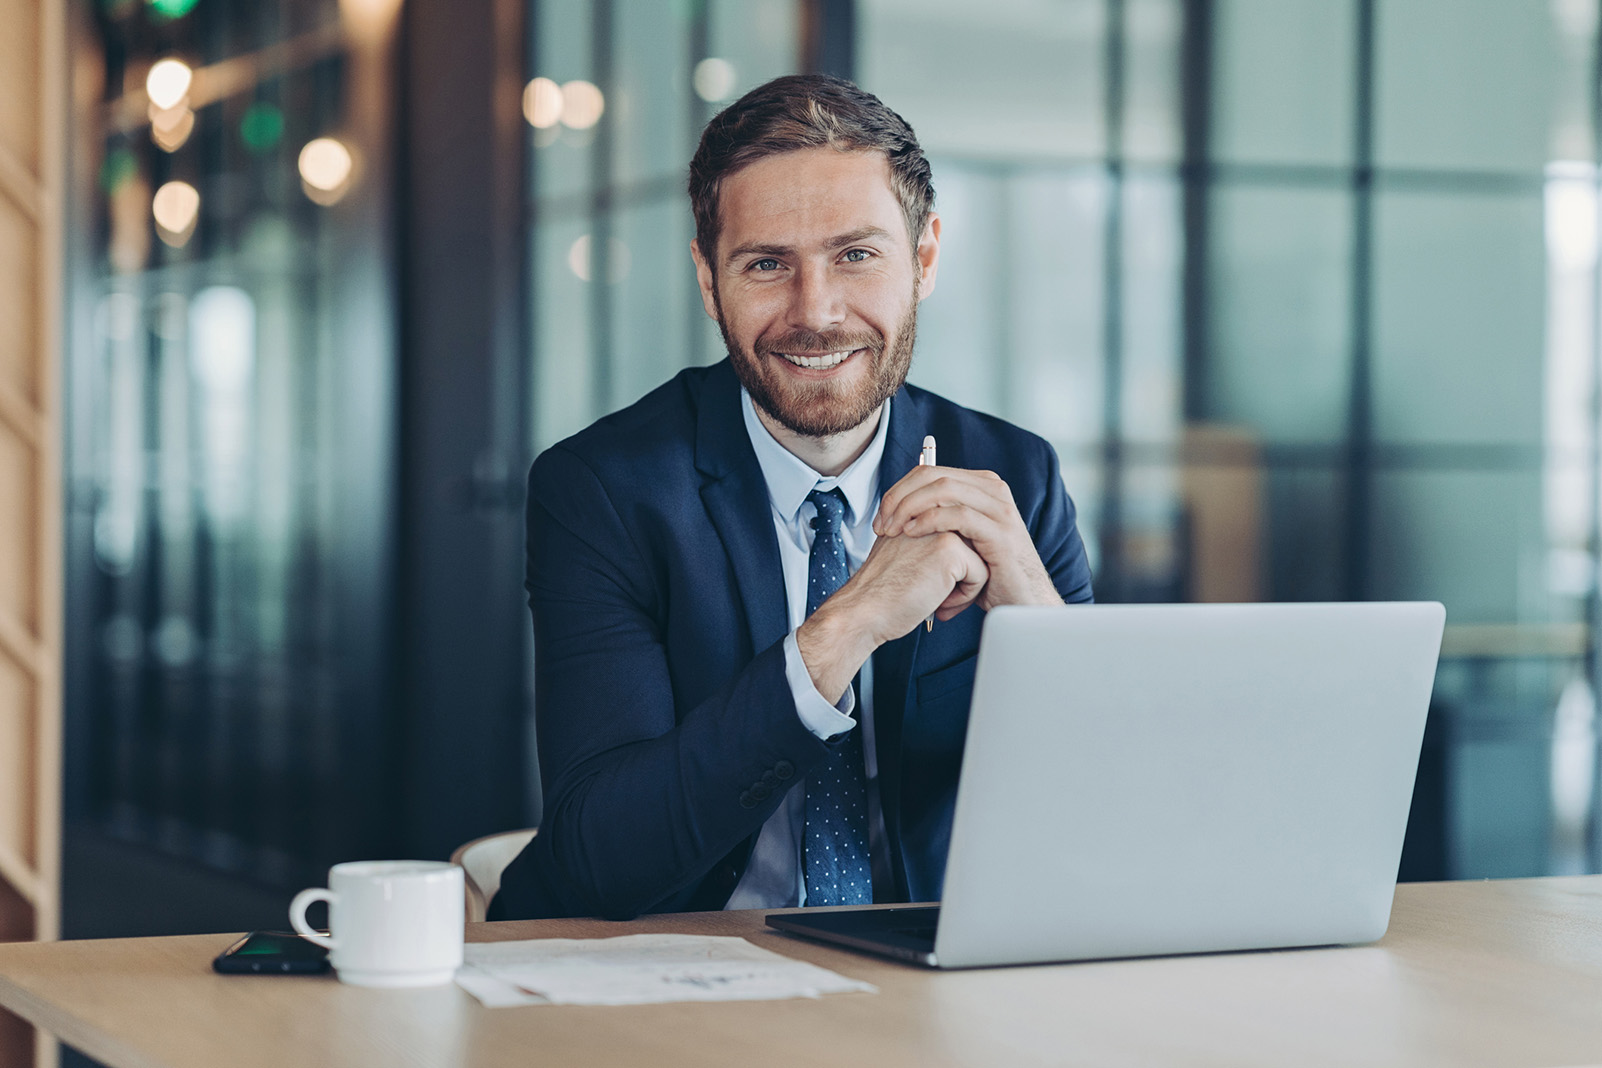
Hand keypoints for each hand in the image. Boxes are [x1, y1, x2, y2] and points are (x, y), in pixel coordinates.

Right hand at [796, 530, 988, 701]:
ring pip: (981, 558)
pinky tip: (939, 602)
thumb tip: (964, 549)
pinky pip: (981, 574)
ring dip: (965, 585)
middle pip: (974, 546)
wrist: (863, 610)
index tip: (928, 584)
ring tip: (937, 598)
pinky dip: (966, 596)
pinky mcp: (950, 548)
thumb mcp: (904, 553)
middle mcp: (930, 514)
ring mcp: (941, 528)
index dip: (952, 567)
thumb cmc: (882, 592)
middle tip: (935, 594)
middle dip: (962, 575)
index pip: (961, 537)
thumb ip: (929, 541)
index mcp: (919, 511)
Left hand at [873, 465, 1062, 610]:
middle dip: (899, 497)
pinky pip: (958, 514)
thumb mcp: (959, 539)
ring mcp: (999, 509)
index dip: (898, 490)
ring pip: (943, 489)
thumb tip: (897, 508)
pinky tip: (911, 534)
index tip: (880, 517)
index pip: (929, 471)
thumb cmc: (987, 573)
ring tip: (892, 531)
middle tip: (881, 524)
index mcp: (981, 486)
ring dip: (909, 507)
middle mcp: (993, 490)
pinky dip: (929, 520)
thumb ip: (938, 518)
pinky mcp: (1000, 532)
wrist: (1022, 601)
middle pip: (933, 475)